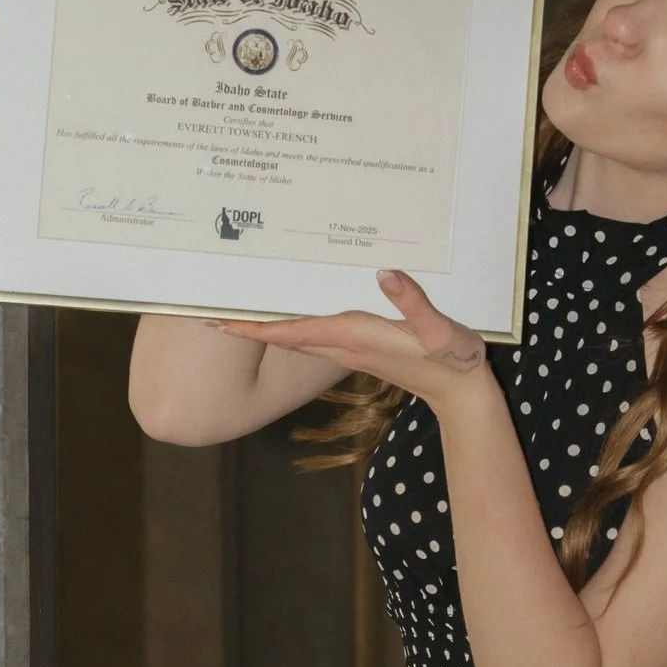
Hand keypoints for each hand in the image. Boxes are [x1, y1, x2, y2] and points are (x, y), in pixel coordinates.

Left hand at [216, 269, 486, 411]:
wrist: (460, 393)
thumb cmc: (452, 361)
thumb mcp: (441, 331)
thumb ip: (414, 303)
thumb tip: (384, 273)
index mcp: (353, 336)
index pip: (291, 331)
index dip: (254, 327)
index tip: (218, 321)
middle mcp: (342, 344)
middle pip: (282, 335)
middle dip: (247, 326)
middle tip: (207, 311)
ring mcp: (347, 349)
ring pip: (294, 337)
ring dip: (264, 327)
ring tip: (234, 310)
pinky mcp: (357, 348)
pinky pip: (311, 336)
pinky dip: (289, 326)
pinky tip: (285, 314)